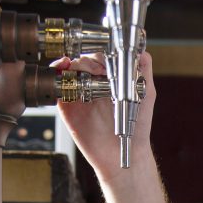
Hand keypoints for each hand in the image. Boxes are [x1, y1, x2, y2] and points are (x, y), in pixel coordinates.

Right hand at [52, 50, 156, 182]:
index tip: (106, 58)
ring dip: (73, 65)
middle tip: (97, 70)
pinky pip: (57, 87)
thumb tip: (142, 49)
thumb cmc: (137, 127)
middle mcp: (93, 83)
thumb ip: (143, 70)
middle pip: (82, 59)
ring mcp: (79, 94)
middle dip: (87, 59)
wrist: (123, 153)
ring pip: (68, 69)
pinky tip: (66, 74)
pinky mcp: (67, 106)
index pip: (99, 54)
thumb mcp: (146, 93)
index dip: (100, 52)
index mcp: (110, 78)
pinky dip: (58, 76)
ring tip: (84, 72)